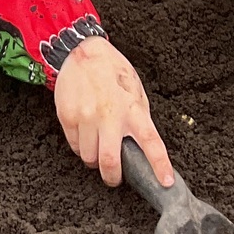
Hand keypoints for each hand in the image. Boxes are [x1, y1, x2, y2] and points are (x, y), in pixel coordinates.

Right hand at [53, 37, 173, 188]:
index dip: (159, 165)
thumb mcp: (135, 91)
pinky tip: (85, 132)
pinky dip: (81, 146)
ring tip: (97, 144)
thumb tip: (141, 147)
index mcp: (133, 109)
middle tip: (114, 177)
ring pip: (89, 158)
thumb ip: (138, 118)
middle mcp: (109, 115)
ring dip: (94, 159)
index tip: (165, 182)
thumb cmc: (112, 71)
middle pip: (110, 161)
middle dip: (112, 177)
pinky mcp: (68, 116)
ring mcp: (86, 117)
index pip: (150, 142)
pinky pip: (74, 145)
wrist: (81, 51)